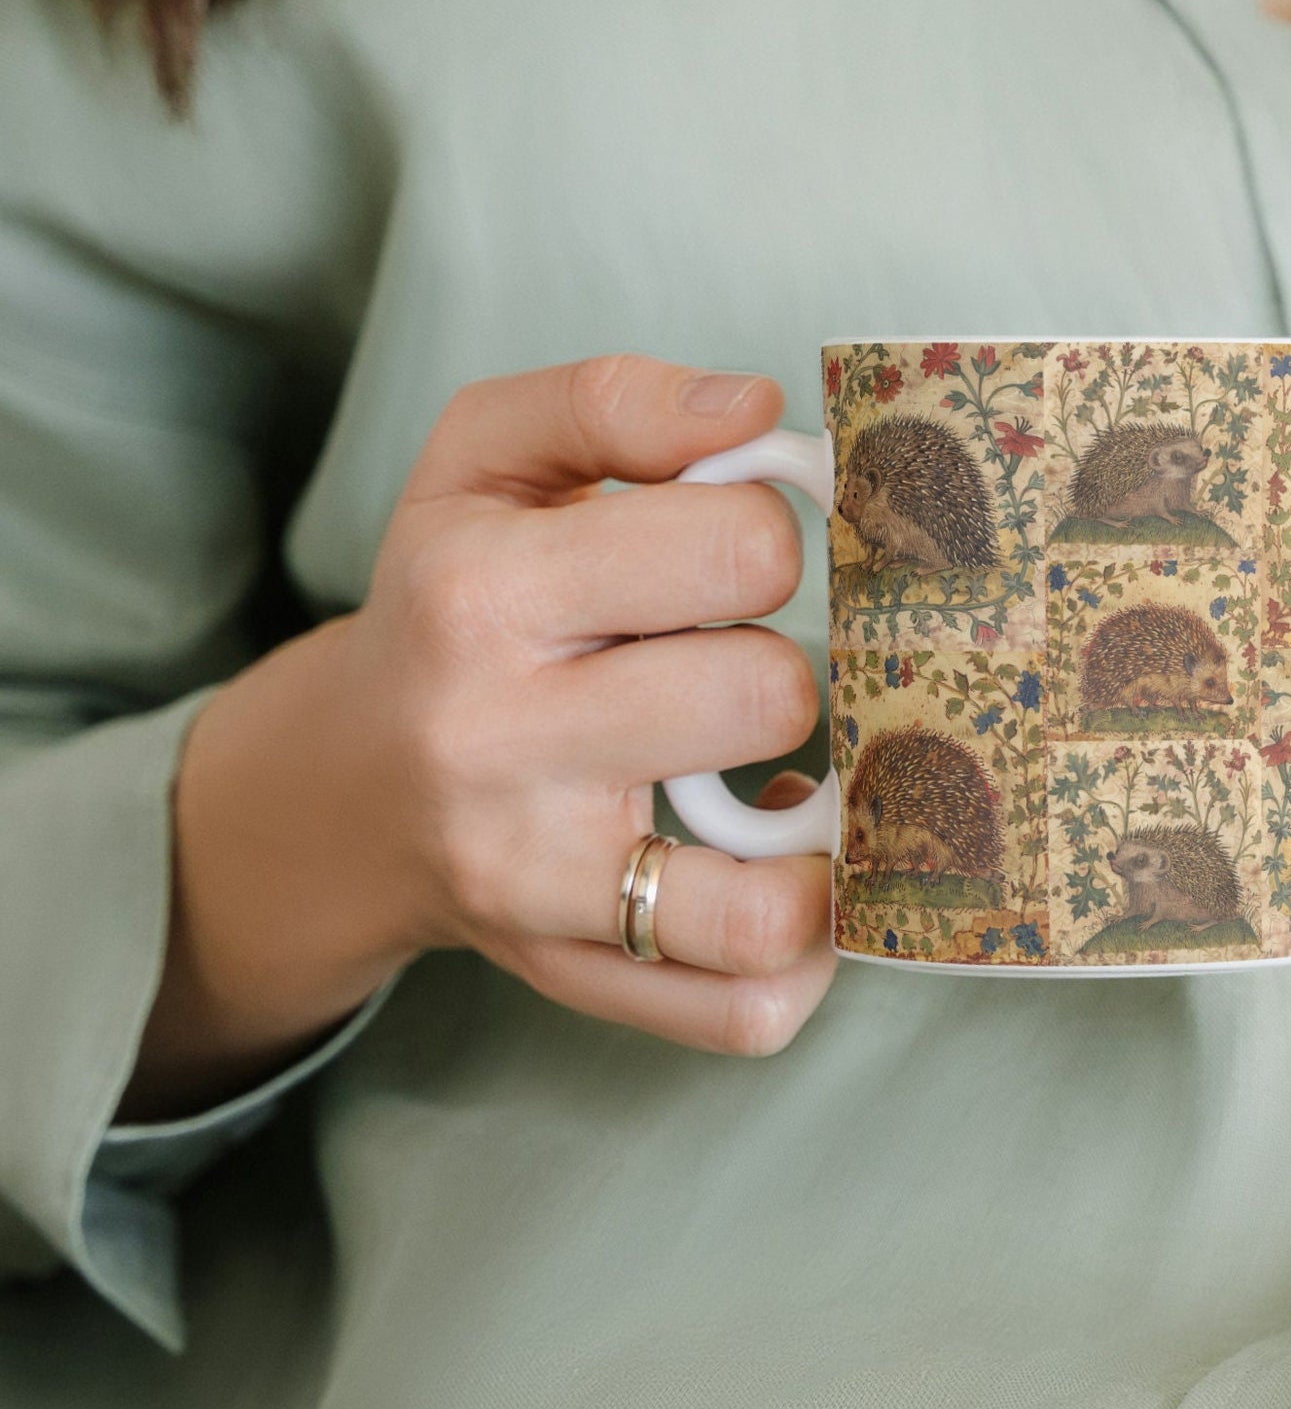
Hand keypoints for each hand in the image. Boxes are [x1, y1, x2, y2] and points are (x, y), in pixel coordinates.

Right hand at [127, 356, 834, 1119]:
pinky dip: (806, 951)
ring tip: (796, 774)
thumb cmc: (450, 600)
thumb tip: (754, 410)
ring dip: (823, 831)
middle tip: (742, 659)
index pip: (736, 546)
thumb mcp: (484, 460)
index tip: (742, 550)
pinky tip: (787, 868)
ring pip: (767, 901)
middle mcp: (501, 748)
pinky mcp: (576, 974)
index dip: (776, 531)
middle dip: (787, 664)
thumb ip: (613, 401)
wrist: (348, 784)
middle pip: (767, 698)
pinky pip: (745, 1007)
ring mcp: (539, 885)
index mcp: (483, 594)